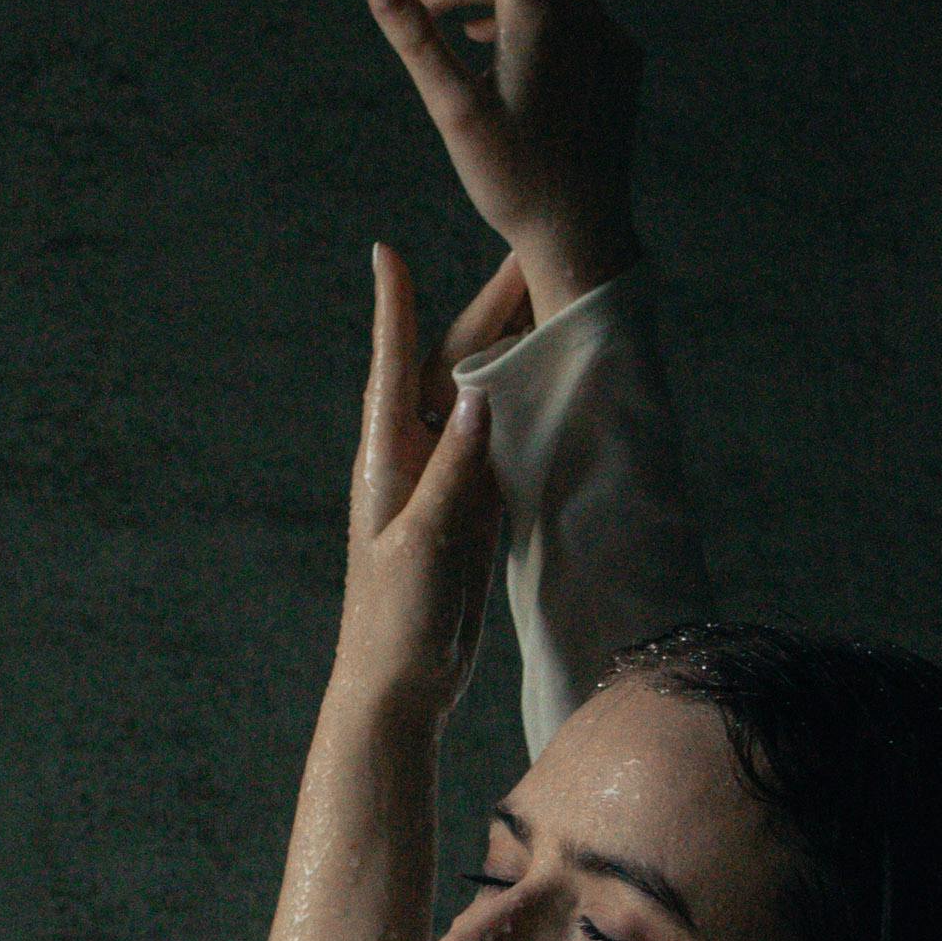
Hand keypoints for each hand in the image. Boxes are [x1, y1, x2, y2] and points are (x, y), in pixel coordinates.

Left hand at [335, 240, 505, 720]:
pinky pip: (502, 444)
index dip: (393, 308)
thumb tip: (479, 392)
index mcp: (388, 459)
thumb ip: (451, 471)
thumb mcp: (422, 542)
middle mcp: (414, 459)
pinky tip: (555, 384)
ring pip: (484, 400)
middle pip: (453, 368)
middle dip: (489, 311)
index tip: (387, 253)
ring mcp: (446, 482)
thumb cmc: (394, 620)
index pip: (393, 365)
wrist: (398, 687)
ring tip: (552, 303)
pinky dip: (527, 409)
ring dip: (515, 353)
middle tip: (529, 256)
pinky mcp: (472, 510)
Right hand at [363, 0, 642, 316]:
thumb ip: (417, 43)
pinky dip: (512, 14)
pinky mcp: (617, 59)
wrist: (587, 236)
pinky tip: (483, 36)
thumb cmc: (515, 182)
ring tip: (419, 7)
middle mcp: (579, 11)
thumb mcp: (454, 114)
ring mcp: (604, 34)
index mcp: (540, 14)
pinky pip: (558, 17)